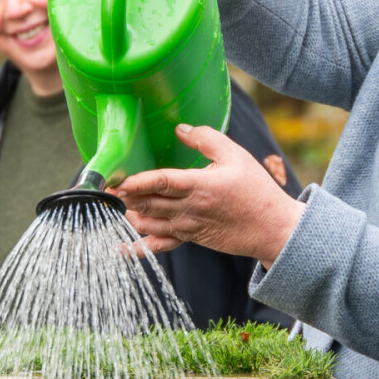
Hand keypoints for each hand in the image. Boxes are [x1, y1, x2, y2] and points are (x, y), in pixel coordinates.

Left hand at [115, 123, 305, 265]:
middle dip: (125, 197)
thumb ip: (206, 139)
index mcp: (201, 186)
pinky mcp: (190, 239)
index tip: (119, 180)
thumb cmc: (256, 191)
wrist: (273, 229)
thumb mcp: (236, 156)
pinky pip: (160, 246)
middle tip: (105, 190)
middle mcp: (190, 209)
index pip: (163, 182)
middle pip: (149, 203)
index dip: (138, 181)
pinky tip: (121, 247)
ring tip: (111, 206)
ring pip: (149, 224)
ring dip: (128, 216)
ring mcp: (188, 227)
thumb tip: (180, 129)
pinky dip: (139, 248)